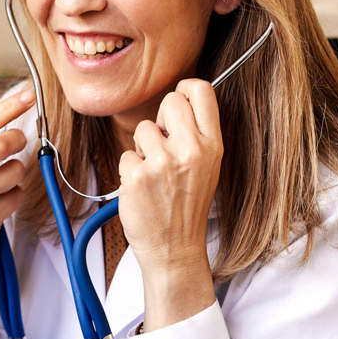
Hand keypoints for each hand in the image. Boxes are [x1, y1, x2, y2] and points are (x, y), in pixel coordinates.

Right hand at [0, 87, 34, 338]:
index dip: (9, 106)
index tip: (28, 95)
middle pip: (3, 143)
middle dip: (18, 139)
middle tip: (18, 142)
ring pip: (16, 170)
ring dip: (16, 173)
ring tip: (2, 181)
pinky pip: (17, 197)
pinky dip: (14, 197)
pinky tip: (0, 201)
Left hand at [118, 79, 222, 280]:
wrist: (174, 249)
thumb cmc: (188, 208)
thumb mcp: (207, 168)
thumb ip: (197, 135)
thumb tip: (177, 101)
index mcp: (212, 146)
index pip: (202, 91)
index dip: (186, 89)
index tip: (178, 101)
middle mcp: (190, 150)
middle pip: (170, 101)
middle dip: (161, 119)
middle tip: (163, 144)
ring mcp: (162, 163)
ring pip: (142, 129)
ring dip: (143, 149)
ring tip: (154, 173)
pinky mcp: (136, 176)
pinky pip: (126, 155)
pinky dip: (129, 171)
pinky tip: (142, 188)